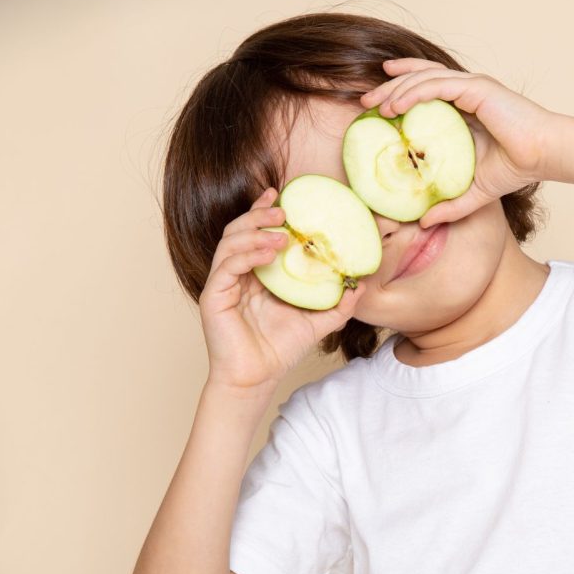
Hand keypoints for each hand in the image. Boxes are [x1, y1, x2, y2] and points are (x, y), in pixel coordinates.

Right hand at [199, 187, 364, 390]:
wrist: (258, 379)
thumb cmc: (279, 351)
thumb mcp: (317, 323)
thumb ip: (337, 304)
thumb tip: (360, 285)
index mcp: (256, 274)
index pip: (255, 233)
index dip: (264, 210)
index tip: (281, 194)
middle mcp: (236, 274)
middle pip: (240, 230)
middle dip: (259, 215)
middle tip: (283, 209)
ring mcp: (223, 283)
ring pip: (230, 242)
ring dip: (255, 233)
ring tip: (281, 234)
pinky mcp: (213, 296)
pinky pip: (226, 266)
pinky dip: (246, 255)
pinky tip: (268, 254)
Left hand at [360, 58, 559, 227]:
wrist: (545, 156)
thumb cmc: (516, 168)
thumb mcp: (474, 192)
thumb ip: (450, 205)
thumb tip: (424, 223)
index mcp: (465, 107)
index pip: (426, 91)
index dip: (401, 92)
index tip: (377, 106)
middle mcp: (466, 92)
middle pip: (420, 79)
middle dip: (390, 86)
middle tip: (366, 101)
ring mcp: (471, 87)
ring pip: (425, 78)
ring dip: (397, 87)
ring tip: (375, 103)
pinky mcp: (477, 88)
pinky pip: (437, 85)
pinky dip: (414, 91)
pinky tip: (396, 104)